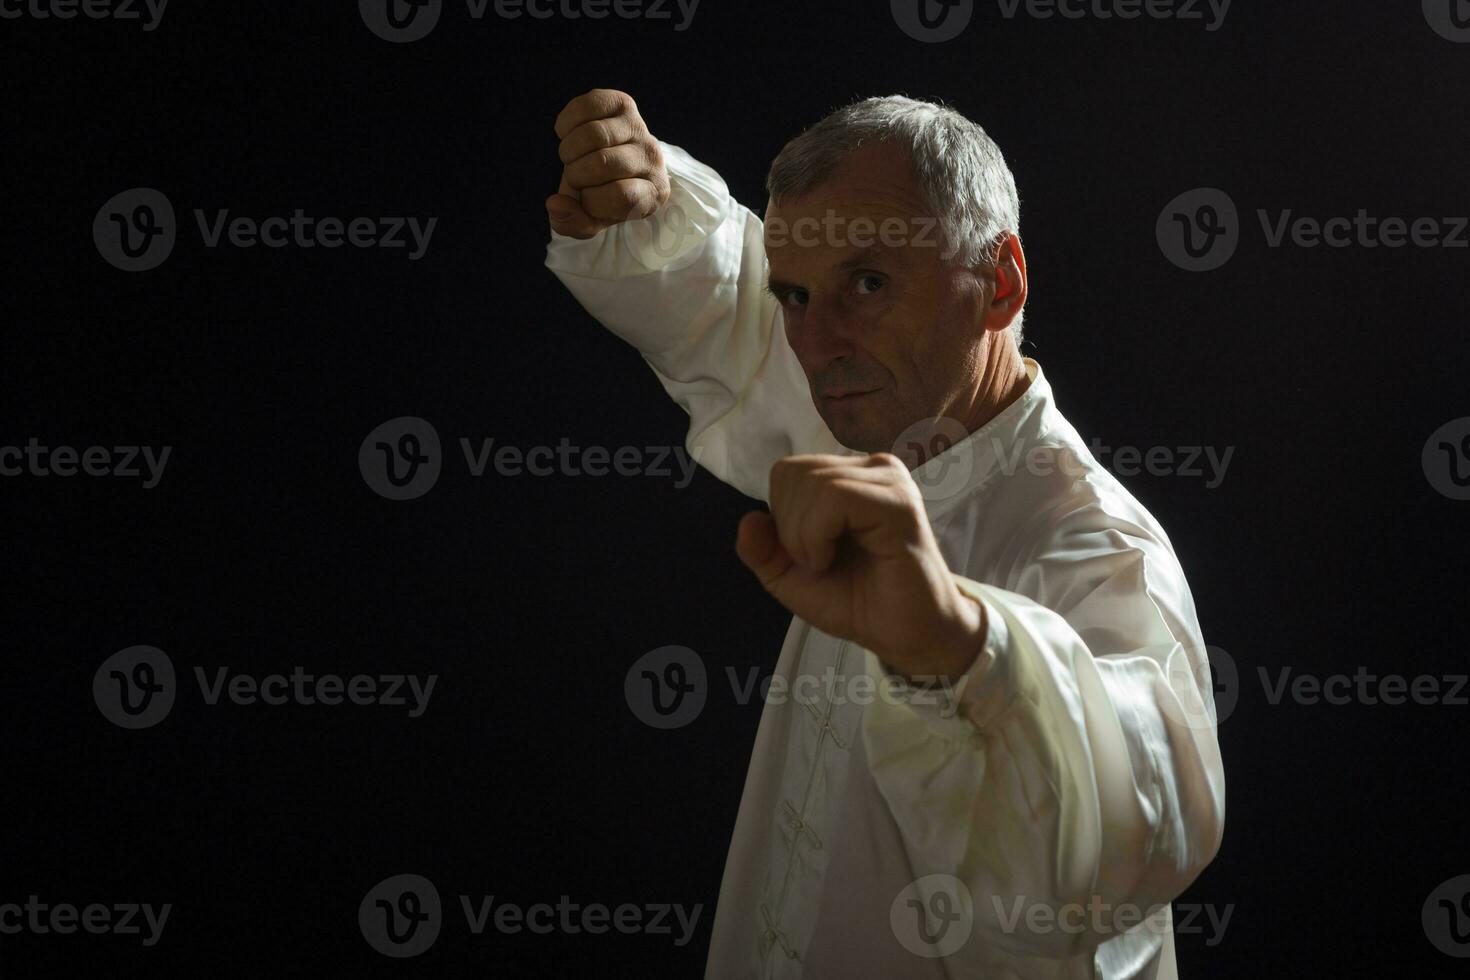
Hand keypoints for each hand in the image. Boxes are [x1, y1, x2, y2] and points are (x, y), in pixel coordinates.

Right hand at [547, 89, 670, 238]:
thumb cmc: (599, 196)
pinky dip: (566, 124)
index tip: (588, 200)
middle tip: (575, 177)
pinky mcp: (622, 103)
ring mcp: (639, 127)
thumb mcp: (589, 219)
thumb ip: (572, 223)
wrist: (607, 166)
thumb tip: (554, 203)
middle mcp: (653, 158)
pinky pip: (586, 107)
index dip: (592, 201)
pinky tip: (568, 135)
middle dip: (576, 174)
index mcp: (653, 194)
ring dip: (568, 150)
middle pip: (603, 163)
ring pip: (593, 134)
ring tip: (571, 157)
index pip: (622, 196)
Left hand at [734, 453, 986, 682]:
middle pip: (794, 473)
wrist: (903, 636)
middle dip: (789, 527)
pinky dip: (817, 535)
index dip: (782, 517)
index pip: (787, 471)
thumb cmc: (855, 602)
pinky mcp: (898, 502)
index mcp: (848, 477)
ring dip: (803, 535)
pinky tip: (831, 559)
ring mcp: (888, 480)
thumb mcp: (789, 578)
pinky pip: (836, 497)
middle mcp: (871, 468)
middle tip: (819, 562)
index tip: (808, 553)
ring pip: (813, 483)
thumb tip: (747, 520)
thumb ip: (761, 550)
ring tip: (827, 563)